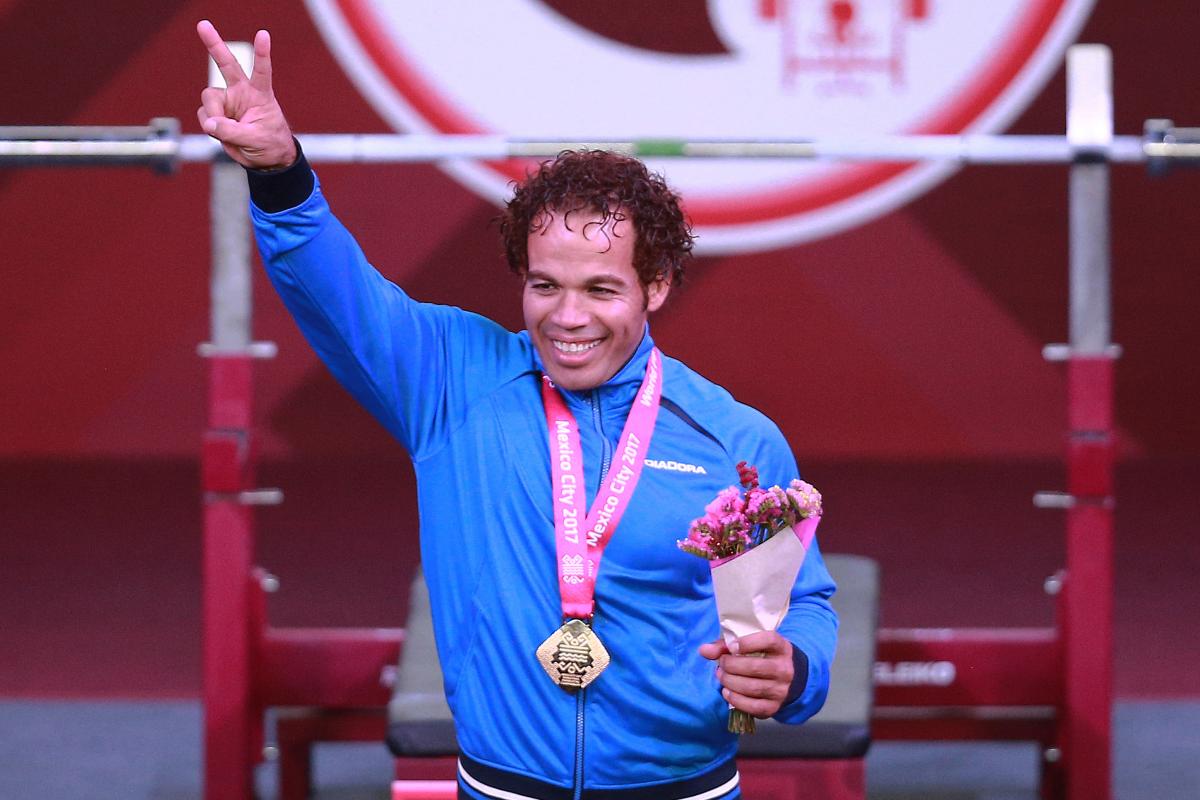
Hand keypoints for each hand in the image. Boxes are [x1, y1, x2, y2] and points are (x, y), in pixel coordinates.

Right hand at [195, 20, 296, 169]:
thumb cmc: (269, 145)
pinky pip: (205, 116)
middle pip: (227, 64)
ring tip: (226, 131)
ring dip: (214, 116)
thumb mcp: (256, 140)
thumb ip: (232, 132)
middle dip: (214, 44)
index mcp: (260, 94)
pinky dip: (210, 126)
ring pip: (209, 100)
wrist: (265, 159)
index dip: (262, 53)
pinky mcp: (216, 114)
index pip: (262, 71)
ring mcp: (227, 102)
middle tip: (203, 25)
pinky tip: (220, 133)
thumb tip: (209, 123)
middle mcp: (242, 92)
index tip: (263, 34)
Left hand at [699, 631, 793, 718]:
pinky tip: (727, 692)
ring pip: (751, 687)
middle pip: (754, 667)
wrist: (789, 680)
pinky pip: (751, 706)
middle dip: (730, 665)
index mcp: (781, 648)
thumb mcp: (751, 645)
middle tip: (722, 664)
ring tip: (722, 676)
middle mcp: (784, 669)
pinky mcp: (773, 707)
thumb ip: (726, 646)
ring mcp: (781, 690)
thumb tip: (704, 650)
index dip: (747, 642)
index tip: (731, 646)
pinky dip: (735, 699)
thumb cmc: (764, 657)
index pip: (768, 640)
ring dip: (730, 682)